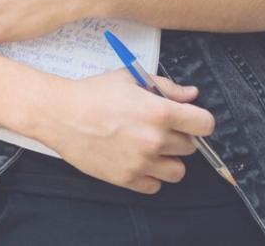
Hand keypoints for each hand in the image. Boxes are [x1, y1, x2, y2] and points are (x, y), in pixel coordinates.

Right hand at [37, 70, 211, 193]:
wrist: (59, 114)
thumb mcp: (129, 78)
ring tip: (150, 148)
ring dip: (168, 160)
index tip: (190, 119)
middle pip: (191, 147)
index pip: (205, 124)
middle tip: (157, 128)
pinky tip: (136, 160)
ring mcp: (142, 162)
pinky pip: (155, 186)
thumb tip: (191, 95)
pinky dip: (149, 176)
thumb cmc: (92, 93)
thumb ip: (165, 87)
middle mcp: (155, 140)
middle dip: (178, 136)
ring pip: (178, 171)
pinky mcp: (127, 178)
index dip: (199, 120)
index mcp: (160, 113)